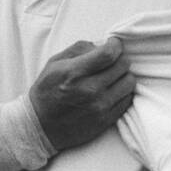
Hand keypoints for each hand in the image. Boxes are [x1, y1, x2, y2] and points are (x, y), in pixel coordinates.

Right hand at [27, 37, 136, 151]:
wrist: (40, 127)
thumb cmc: (47, 92)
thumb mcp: (54, 63)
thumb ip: (79, 49)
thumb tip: (101, 45)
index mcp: (74, 73)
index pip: (108, 54)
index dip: (115, 45)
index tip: (113, 44)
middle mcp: (90, 90)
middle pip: (123, 66)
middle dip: (118, 59)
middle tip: (110, 62)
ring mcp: (100, 106)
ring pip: (129, 82)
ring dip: (122, 76)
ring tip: (111, 77)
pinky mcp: (106, 119)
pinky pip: (127, 100)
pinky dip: (122, 93)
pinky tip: (110, 91)